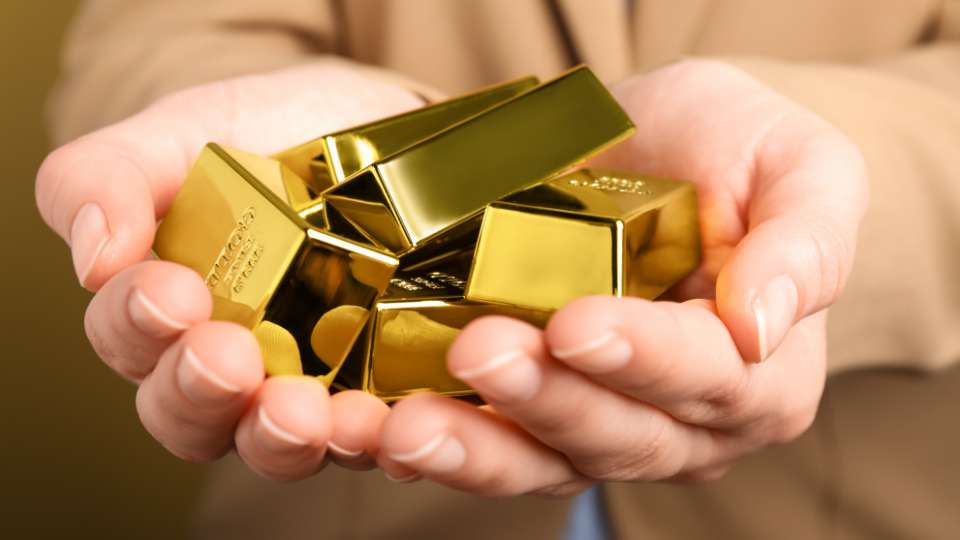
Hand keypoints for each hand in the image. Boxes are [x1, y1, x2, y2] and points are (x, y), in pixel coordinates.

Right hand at [36, 60, 425, 479]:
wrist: (377, 127)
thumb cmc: (267, 137)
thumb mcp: (180, 134)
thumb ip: (111, 176)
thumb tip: (96, 255)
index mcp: (170, 312)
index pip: (132, 342)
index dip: (137, 326)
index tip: (167, 291)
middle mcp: (234, 367)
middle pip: (194, 416)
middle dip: (202, 394)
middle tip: (227, 358)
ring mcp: (310, 389)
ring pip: (281, 444)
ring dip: (283, 436)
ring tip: (301, 411)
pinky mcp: (384, 393)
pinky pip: (379, 437)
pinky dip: (374, 438)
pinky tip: (377, 420)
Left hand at [376, 59, 867, 494]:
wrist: (667, 148)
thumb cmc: (739, 152)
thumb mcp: (802, 168)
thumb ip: (806, 244)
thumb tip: (761, 326)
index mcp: (759, 373)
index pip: (706, 377)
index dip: (642, 359)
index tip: (577, 324)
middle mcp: (682, 421)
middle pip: (617, 434)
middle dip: (545, 401)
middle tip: (480, 351)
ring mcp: (601, 424)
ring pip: (543, 461)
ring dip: (472, 450)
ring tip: (404, 429)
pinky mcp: (532, 414)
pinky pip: (487, 440)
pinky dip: (433, 440)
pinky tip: (375, 428)